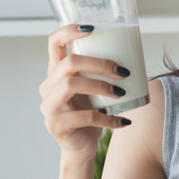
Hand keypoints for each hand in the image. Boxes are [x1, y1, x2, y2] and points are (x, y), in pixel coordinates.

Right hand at [38, 25, 131, 160]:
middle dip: (99, 64)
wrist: (82, 148)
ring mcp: (49, 106)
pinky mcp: (56, 125)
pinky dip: (108, 119)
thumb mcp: (96, 90)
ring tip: (121, 93)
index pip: (54, 42)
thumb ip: (103, 72)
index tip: (93, 29)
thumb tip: (131, 46)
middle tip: (123, 72)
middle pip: (69, 63)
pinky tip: (123, 121)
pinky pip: (84, 117)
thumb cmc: (91, 113)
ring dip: (100, 86)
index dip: (69, 31)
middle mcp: (47, 86)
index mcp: (55, 72)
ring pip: (71, 84)